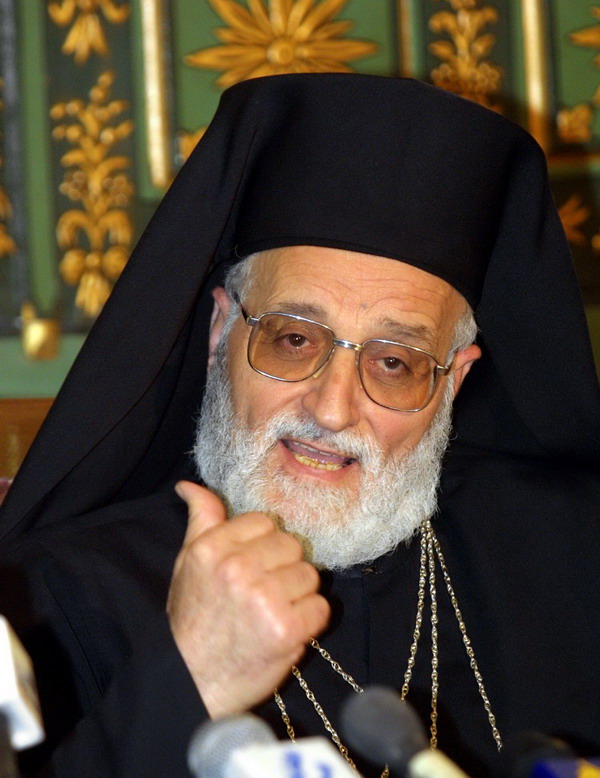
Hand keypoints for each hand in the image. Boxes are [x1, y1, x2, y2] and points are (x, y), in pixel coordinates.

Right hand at [166, 481, 329, 717]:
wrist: (191, 682)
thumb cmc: (192, 620)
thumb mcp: (188, 564)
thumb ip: (201, 520)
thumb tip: (189, 485)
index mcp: (212, 548)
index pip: (265, 522)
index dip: (264, 544)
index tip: (254, 566)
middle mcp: (237, 568)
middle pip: (292, 545)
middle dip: (284, 568)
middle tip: (264, 593)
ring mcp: (263, 599)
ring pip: (309, 575)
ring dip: (298, 595)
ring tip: (273, 613)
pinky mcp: (286, 629)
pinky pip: (320, 607)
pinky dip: (310, 621)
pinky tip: (286, 631)